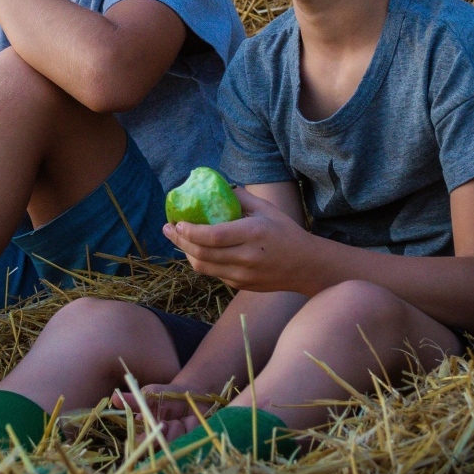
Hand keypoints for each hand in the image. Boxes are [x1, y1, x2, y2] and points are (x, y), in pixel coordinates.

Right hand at [111, 383, 211, 441]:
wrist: (191, 392)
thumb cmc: (166, 395)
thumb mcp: (150, 395)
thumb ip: (134, 400)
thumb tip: (114, 397)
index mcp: (148, 435)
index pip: (141, 447)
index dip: (146, 442)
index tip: (150, 431)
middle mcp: (162, 444)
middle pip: (160, 450)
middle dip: (164, 435)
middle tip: (165, 423)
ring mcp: (179, 445)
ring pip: (177, 443)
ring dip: (178, 426)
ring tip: (180, 418)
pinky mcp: (195, 444)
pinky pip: (193, 438)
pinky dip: (192, 425)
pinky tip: (191, 419)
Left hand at [163, 190, 321, 292]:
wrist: (306, 265)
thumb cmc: (286, 232)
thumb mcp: (266, 209)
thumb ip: (241, 197)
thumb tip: (218, 187)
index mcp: (252, 234)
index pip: (213, 237)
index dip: (190, 231)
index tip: (176, 222)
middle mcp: (246, 257)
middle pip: (202, 254)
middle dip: (179, 241)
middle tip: (167, 229)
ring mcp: (243, 275)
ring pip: (204, 267)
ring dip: (186, 253)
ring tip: (178, 238)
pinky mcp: (241, 285)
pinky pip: (214, 273)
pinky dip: (201, 261)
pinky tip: (197, 250)